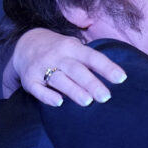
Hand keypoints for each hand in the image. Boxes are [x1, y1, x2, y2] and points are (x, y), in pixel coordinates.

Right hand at [3, 28, 126, 106]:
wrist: (26, 44)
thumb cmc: (60, 51)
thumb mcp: (74, 48)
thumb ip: (90, 60)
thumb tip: (117, 77)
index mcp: (72, 48)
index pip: (93, 57)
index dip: (107, 67)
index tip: (122, 78)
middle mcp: (57, 56)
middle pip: (76, 70)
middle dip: (91, 83)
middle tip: (106, 97)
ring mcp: (42, 67)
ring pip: (59, 79)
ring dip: (73, 90)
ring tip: (88, 102)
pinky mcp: (29, 79)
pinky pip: (38, 89)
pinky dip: (47, 96)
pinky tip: (59, 103)